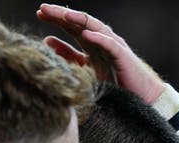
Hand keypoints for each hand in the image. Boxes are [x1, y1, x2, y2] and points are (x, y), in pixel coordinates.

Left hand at [36, 3, 164, 102]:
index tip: (39, 14)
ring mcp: (112, 46)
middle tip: (44, 8)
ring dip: (79, 20)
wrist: (139, 97)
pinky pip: (109, 44)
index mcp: (91, 43)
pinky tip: (86, 34)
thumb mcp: (84, 69)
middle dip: (62, 15)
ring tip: (64, 15)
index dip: (56, 19)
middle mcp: (101, 40)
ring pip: (94, 28)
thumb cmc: (114, 84)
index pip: (71, 26)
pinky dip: (98, 38)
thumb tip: (46, 41)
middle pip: (80, 22)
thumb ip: (67, 56)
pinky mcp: (122, 56)